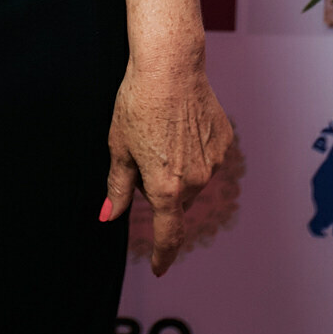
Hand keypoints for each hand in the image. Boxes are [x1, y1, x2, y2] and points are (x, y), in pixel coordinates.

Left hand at [102, 53, 232, 276]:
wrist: (171, 66)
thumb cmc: (138, 103)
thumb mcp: (119, 147)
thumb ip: (117, 187)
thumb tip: (108, 217)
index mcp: (164, 187)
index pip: (167, 235)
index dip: (162, 254)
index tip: (159, 267)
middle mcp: (194, 181)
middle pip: (175, 200)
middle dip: (159, 188)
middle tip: (143, 152)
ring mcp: (213, 162)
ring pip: (193, 180)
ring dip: (178, 170)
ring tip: (162, 131)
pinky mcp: (225, 142)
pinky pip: (207, 158)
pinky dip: (194, 150)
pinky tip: (181, 123)